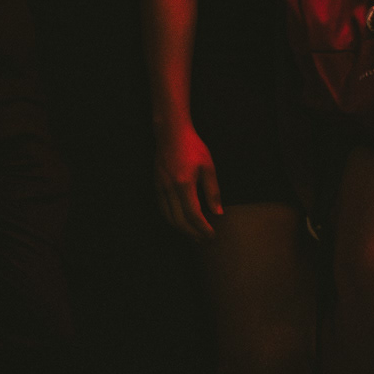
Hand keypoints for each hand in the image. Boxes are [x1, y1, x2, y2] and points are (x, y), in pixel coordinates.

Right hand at [155, 121, 221, 240]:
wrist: (171, 133)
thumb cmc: (192, 147)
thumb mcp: (208, 167)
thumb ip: (213, 191)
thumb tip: (218, 213)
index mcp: (184, 184)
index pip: (193, 215)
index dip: (203, 228)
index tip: (212, 235)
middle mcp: (170, 188)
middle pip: (180, 221)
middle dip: (193, 234)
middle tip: (204, 240)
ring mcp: (161, 188)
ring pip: (169, 218)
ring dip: (182, 230)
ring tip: (194, 236)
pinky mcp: (156, 186)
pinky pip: (162, 210)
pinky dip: (172, 220)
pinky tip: (181, 223)